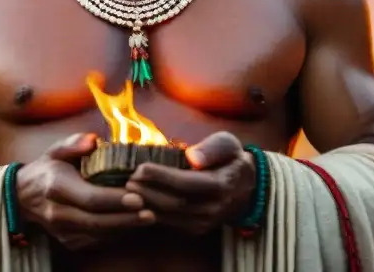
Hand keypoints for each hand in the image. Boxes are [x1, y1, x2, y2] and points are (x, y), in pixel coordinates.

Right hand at [16, 133, 154, 250]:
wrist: (23, 197)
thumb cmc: (47, 169)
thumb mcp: (56, 150)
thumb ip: (74, 143)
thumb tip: (93, 141)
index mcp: (57, 187)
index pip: (90, 198)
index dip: (115, 200)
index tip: (138, 197)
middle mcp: (58, 213)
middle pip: (97, 221)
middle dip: (126, 219)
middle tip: (151, 213)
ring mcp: (62, 231)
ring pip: (98, 235)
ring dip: (124, 228)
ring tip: (148, 218)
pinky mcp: (68, 241)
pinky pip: (95, 241)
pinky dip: (115, 234)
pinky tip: (131, 224)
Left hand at [126, 131, 255, 235]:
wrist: (245, 187)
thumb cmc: (230, 159)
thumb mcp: (227, 144)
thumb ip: (211, 148)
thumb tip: (193, 156)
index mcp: (221, 185)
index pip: (185, 183)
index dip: (160, 176)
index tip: (140, 168)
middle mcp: (213, 208)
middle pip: (174, 202)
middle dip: (148, 191)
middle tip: (129, 179)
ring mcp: (205, 222)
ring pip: (170, 216)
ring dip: (147, 204)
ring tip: (130, 189)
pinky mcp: (196, 230)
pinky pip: (170, 224)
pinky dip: (152, 213)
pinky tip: (140, 202)